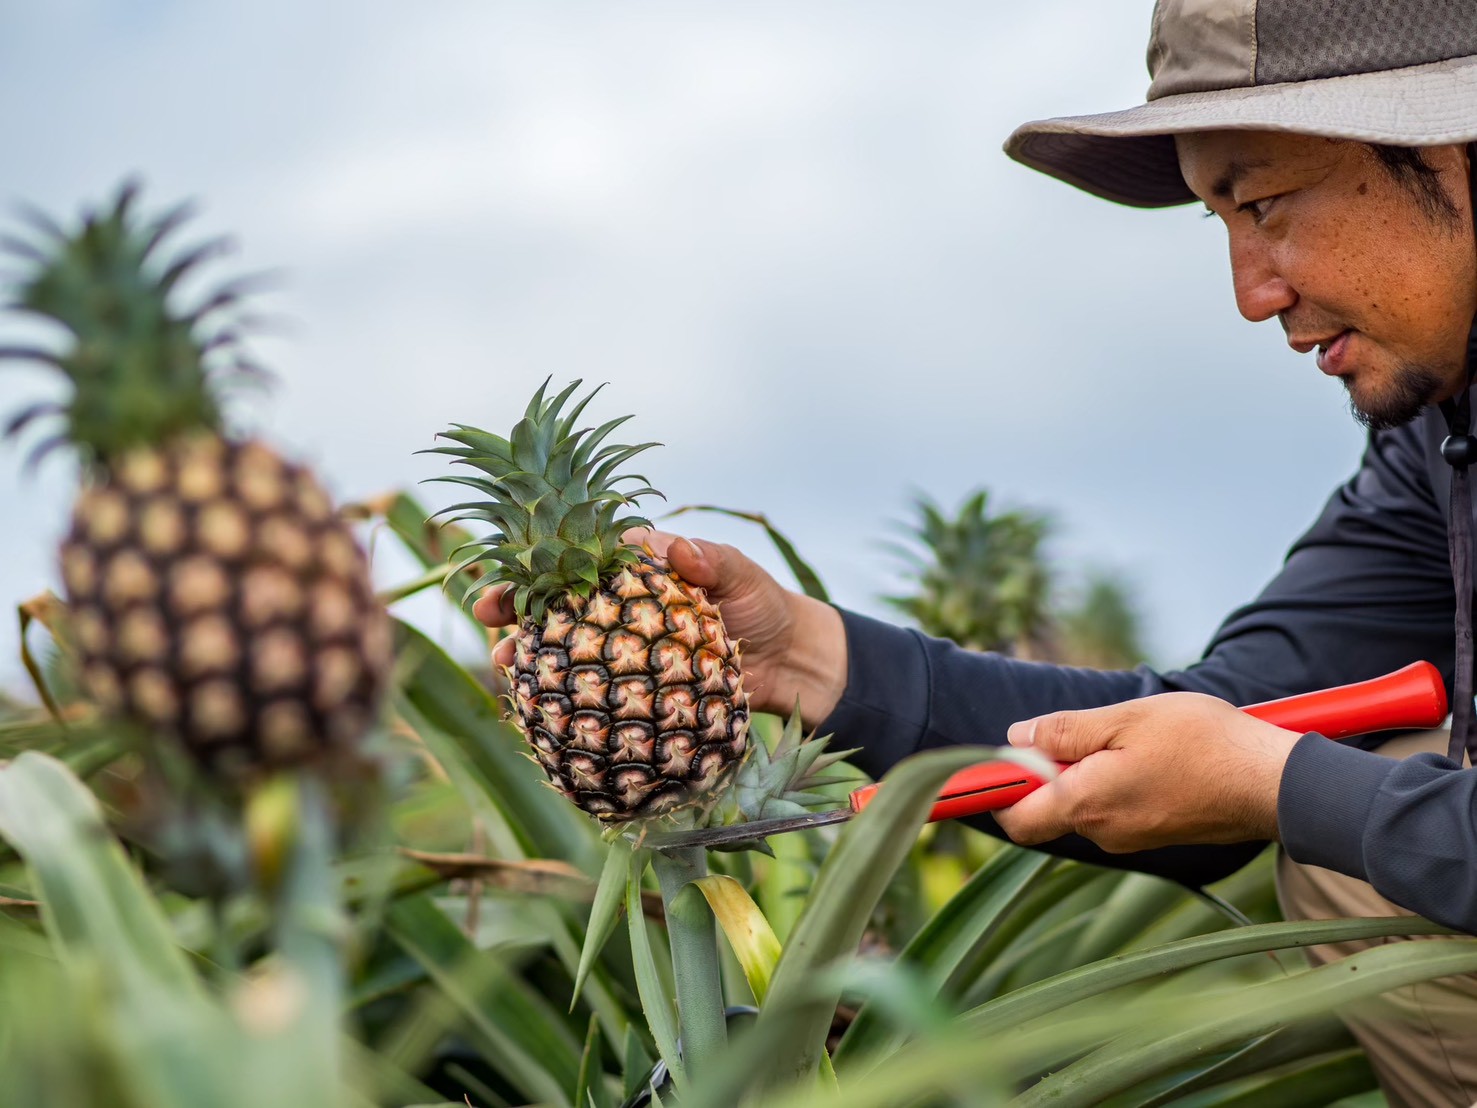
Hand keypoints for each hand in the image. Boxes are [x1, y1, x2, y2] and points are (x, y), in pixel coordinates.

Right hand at [471, 530, 848, 723]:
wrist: (791, 662)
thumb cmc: (764, 605)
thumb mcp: (741, 575)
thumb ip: (711, 560)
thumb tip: (678, 548)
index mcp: (640, 568)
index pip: (582, 557)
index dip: (543, 562)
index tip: (515, 569)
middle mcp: (624, 605)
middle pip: (561, 602)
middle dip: (520, 606)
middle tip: (486, 617)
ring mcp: (627, 649)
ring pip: (569, 647)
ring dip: (534, 655)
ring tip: (506, 666)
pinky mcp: (637, 689)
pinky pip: (595, 691)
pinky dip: (567, 696)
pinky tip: (540, 706)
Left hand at [992, 693, 1301, 851]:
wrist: (1274, 784)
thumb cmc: (1203, 744)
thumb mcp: (1124, 720)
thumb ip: (1064, 732)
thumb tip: (1013, 738)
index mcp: (1085, 805)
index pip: (1015, 817)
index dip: (993, 790)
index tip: (986, 765)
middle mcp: (1102, 832)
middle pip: (1047, 806)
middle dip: (1047, 769)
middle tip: (1080, 730)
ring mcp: (1130, 839)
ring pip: (1082, 803)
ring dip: (1086, 771)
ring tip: (1127, 736)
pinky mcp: (1154, 835)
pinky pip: (1114, 807)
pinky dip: (1114, 781)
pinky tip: (1148, 753)